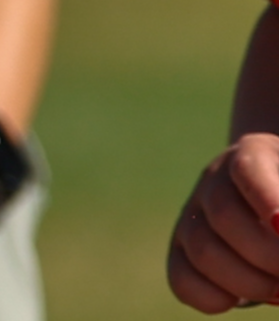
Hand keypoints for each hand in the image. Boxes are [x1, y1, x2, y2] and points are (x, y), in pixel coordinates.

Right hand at [177, 130, 279, 308]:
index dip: (268, 200)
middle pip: (225, 216)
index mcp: (254, 153)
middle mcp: (214, 180)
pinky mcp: (181, 251)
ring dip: (250, 283)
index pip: (249, 169)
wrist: (276, 208)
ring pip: (202, 250)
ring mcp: (192, 215)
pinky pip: (182, 279)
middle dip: (268, 256)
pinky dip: (214, 298)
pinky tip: (242, 299)